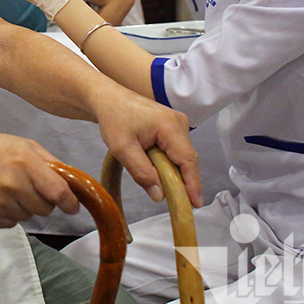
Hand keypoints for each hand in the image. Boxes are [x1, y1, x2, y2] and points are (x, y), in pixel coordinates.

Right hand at [0, 133, 78, 228]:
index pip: (57, 192)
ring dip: (25, 207)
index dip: (69, 202)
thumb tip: (72, 181)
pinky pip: (11, 223)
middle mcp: (12, 184)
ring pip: (28, 217)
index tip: (72, 206)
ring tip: (10, 190)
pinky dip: (9, 214)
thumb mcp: (25, 145)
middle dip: (44, 202)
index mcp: (25, 163)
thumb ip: (49, 162)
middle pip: (45, 209)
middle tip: (30, 189)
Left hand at [93, 89, 200, 207]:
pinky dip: (169, 162)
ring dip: (173, 171)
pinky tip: (158, 170)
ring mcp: (178, 122)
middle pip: (187, 159)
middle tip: (175, 203)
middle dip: (182, 181)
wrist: (109, 99)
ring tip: (161, 185)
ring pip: (182, 155)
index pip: (187, 160)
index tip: (195, 204)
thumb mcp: (122, 149)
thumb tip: (160, 195)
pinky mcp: (173, 125)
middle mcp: (179, 122)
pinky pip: (176, 149)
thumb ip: (141, 172)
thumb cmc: (114, 118)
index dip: (192, 184)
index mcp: (170, 125)